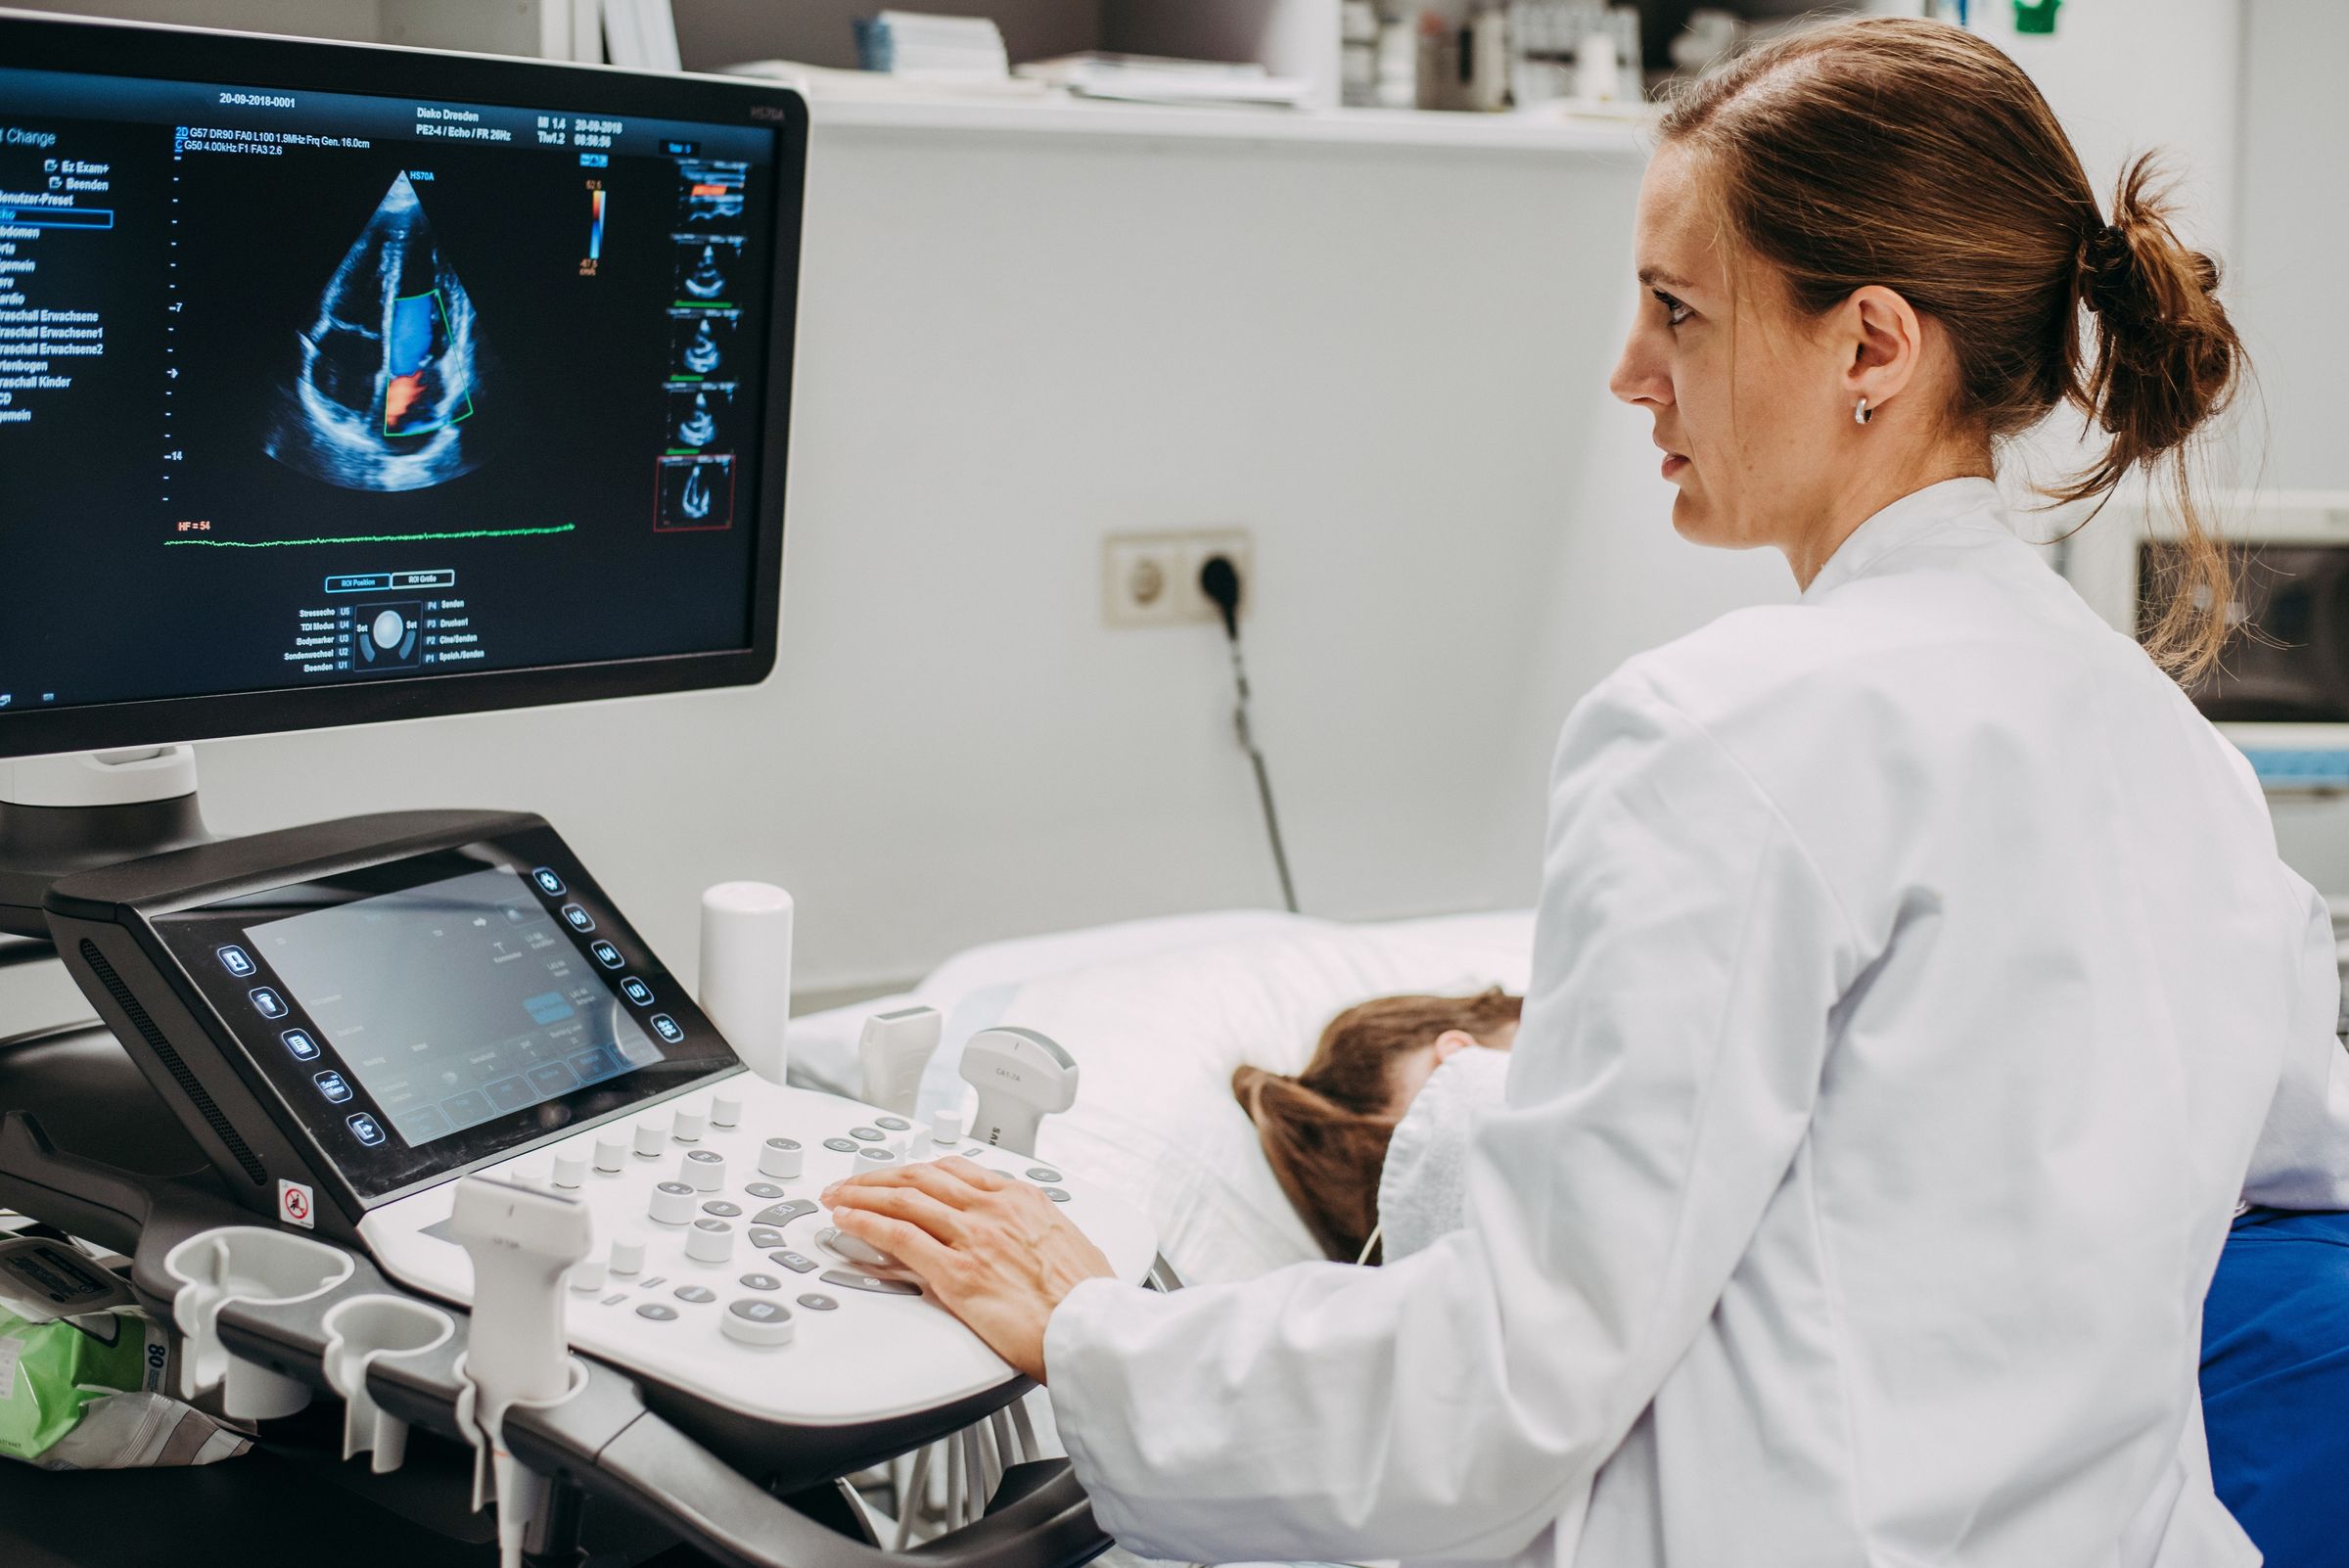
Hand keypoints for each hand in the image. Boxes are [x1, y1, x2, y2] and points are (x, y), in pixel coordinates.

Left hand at [824, 1155, 1113, 1381]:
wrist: (1094, 1330)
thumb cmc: (1088, 1299)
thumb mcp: (1064, 1245)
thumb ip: (1032, 1234)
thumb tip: (1020, 1244)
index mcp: (1021, 1199)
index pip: (953, 1170)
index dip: (916, 1170)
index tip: (899, 1176)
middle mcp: (993, 1209)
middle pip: (920, 1177)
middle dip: (879, 1177)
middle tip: (853, 1183)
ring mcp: (972, 1237)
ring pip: (902, 1199)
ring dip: (862, 1195)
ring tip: (838, 1198)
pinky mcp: (957, 1273)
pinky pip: (898, 1237)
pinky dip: (865, 1224)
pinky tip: (846, 1222)